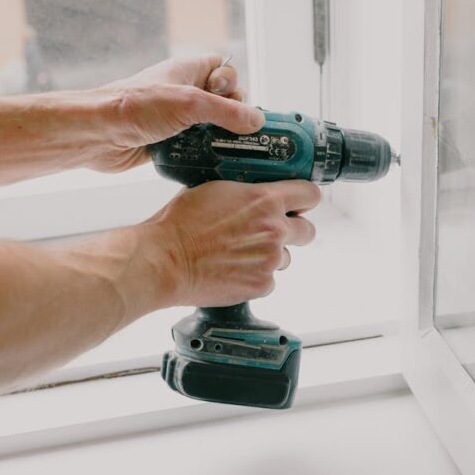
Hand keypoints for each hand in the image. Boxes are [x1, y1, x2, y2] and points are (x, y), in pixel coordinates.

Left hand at [83, 54, 263, 172]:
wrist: (97, 134)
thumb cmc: (136, 107)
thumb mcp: (190, 104)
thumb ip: (228, 112)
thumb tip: (257, 120)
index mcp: (189, 70)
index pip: (225, 69)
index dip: (233, 85)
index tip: (227, 100)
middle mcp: (184, 91)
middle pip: (224, 102)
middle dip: (230, 118)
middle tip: (225, 129)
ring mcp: (176, 117)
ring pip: (211, 127)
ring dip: (218, 139)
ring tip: (220, 149)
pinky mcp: (168, 141)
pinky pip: (197, 146)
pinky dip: (204, 154)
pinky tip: (206, 161)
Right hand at [141, 180, 320, 306]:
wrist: (164, 260)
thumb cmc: (180, 224)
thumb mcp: (215, 190)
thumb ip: (245, 193)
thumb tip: (254, 195)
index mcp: (265, 200)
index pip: (309, 194)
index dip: (304, 200)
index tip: (299, 204)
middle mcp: (275, 230)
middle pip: (307, 230)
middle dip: (292, 231)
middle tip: (270, 233)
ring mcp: (270, 259)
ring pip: (284, 257)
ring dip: (269, 256)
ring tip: (238, 255)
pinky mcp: (261, 285)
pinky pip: (269, 280)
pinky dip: (255, 277)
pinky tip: (232, 271)